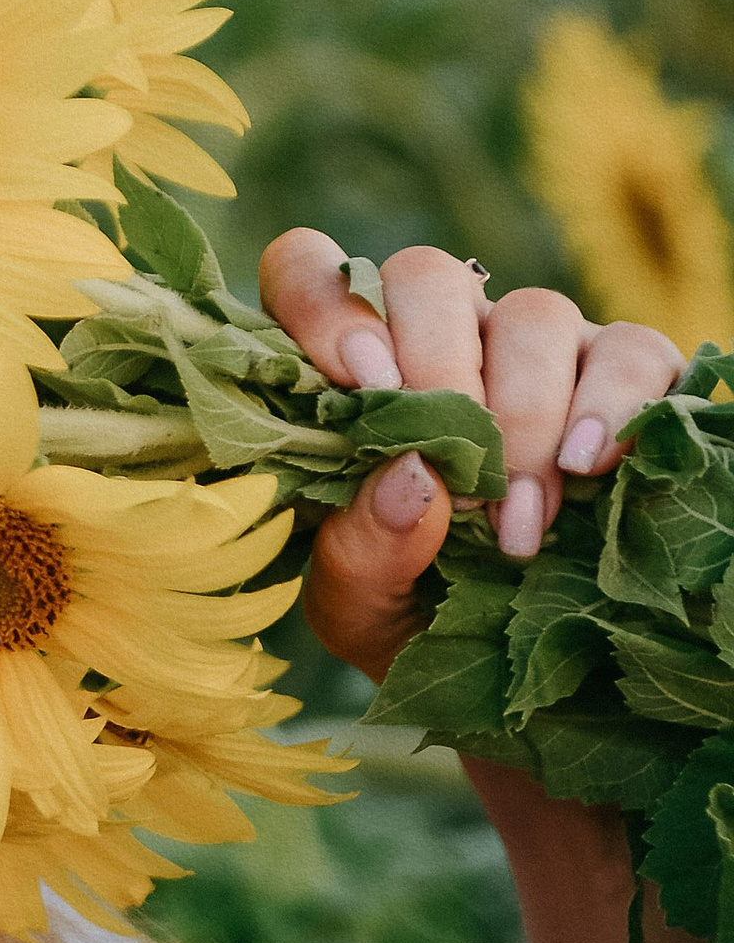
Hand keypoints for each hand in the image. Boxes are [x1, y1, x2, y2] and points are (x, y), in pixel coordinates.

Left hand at [255, 231, 684, 683]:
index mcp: (347, 373)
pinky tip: (590, 470)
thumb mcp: (356, 609)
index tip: (361, 383)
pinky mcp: (622, 373)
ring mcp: (533, 350)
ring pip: (533, 313)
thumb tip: (412, 477)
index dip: (326, 305)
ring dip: (525, 418)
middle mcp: (437, 338)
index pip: (310, 270)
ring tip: (521, 525)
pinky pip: (632, 351)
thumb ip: (358, 552)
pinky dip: (615, 406)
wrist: (508, 672)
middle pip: (430, 277)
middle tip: (455, 484)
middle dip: (440, 376)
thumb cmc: (407, 617)